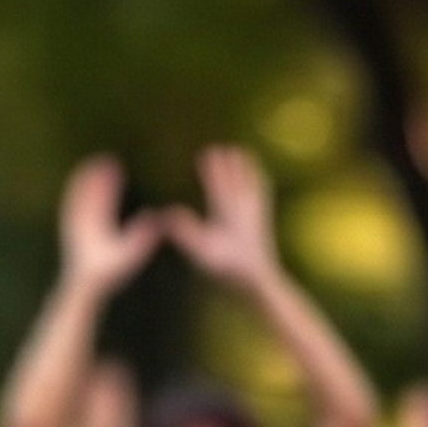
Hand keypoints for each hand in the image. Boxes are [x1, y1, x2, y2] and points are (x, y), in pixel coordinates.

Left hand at [57, 156, 164, 296]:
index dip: (107, 179)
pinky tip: (75, 186)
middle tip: (103, 157)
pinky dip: (72, 193)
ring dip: (81, 180)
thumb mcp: (129, 254)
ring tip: (88, 165)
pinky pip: (69, 207)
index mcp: (97, 224)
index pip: (102, 196)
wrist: (84, 284)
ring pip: (75, 197)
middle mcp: (82, 222)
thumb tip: (153, 216)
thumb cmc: (109, 270)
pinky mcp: (69, 230)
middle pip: (87, 193)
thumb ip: (141, 236)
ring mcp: (73, 225)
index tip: (113, 163)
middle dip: (94, 174)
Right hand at [165, 144, 279, 288]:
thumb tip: (165, 212)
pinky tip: (258, 179)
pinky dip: (258, 182)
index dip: (212, 167)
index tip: (206, 151)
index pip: (218, 183)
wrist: (259, 279)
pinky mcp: (262, 220)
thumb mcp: (200, 251)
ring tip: (241, 153)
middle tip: (219, 147)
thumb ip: (184, 230)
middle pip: (234, 178)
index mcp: (227, 211)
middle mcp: (243, 207)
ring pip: (250, 182)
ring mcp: (255, 213)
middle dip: (227, 163)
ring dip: (245, 167)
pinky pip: (261, 194)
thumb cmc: (227, 267)